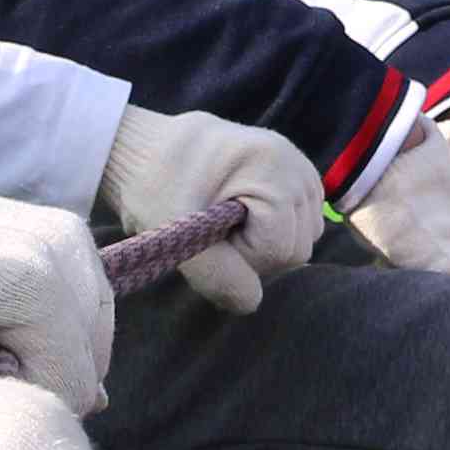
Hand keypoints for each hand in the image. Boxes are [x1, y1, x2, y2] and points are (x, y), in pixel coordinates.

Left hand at [100, 106, 323, 313]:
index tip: (204, 232)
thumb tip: (252, 302)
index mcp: (271, 167)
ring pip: (304, 238)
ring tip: (225, 219)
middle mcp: (296, 163)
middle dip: (254, 252)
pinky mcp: (298, 173)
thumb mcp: (175, 234)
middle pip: (297, 247)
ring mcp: (301, 166)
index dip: (239, 255)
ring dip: (266, 243)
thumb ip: (216, 274)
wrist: (144, 147)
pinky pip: (304, 224)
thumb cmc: (153, 186)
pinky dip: (276, 230)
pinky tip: (243, 215)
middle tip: (211, 228)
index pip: (279, 249)